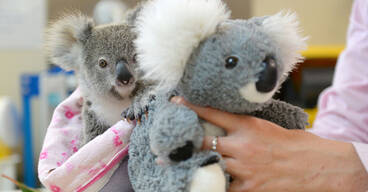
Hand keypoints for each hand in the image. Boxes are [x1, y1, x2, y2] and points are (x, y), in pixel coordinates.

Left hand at [171, 96, 367, 191]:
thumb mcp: (265, 126)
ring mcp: (244, 168)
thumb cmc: (291, 144)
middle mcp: (242, 145)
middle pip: (204, 141)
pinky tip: (199, 183)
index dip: (192, 106)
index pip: (213, 113)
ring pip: (209, 164)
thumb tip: (220, 122)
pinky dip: (211, 185)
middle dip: (185, 142)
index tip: (176, 101)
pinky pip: (222, 188)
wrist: (314, 165)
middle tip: (167, 143)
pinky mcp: (248, 188)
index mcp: (248, 126)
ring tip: (175, 165)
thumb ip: (242, 126)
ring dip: (194, 164)